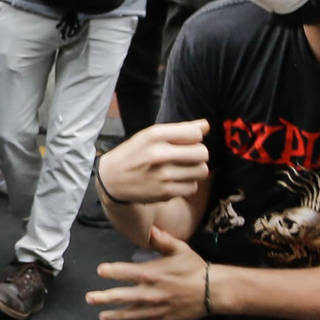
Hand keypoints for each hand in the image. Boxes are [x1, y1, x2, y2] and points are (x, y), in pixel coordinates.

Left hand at [87, 226, 211, 319]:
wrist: (212, 291)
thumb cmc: (194, 268)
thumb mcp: (180, 249)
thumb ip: (163, 240)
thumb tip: (151, 229)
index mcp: (152, 273)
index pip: (125, 272)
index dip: (110, 271)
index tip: (100, 270)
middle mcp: (150, 292)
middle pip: (121, 297)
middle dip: (103, 298)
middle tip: (89, 298)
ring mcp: (155, 308)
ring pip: (129, 313)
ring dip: (113, 315)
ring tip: (101, 315)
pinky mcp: (162, 319)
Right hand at [96, 118, 210, 206]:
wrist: (112, 179)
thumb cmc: (135, 153)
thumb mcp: (151, 135)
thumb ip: (180, 129)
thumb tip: (206, 126)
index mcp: (155, 135)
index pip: (195, 134)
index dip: (194, 138)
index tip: (185, 142)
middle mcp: (159, 154)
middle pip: (202, 153)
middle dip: (199, 155)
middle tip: (188, 157)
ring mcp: (162, 175)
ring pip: (201, 171)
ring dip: (195, 171)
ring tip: (182, 169)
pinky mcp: (165, 192)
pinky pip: (192, 187)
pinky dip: (187, 185)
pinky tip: (175, 181)